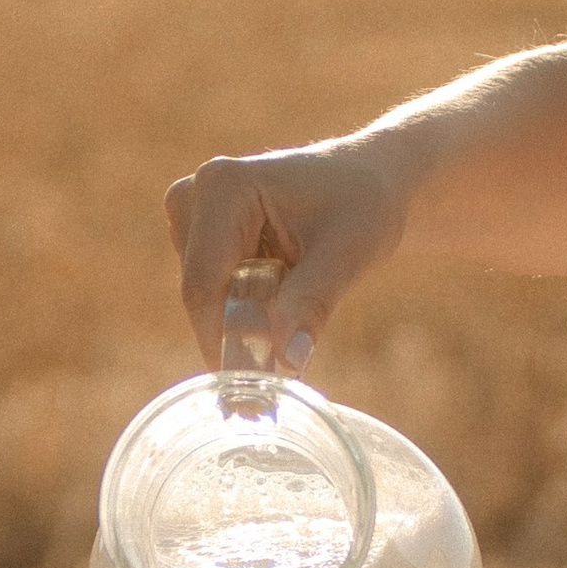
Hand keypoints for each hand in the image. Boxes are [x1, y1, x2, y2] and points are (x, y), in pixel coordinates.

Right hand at [164, 137, 411, 368]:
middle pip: (199, 293)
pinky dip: (242, 309)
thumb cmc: (365, 202)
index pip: (203, 283)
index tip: (250, 388)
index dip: (222, 340)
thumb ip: (313, 302)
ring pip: (204, 296)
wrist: (373, 178)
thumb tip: (288, 360)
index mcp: (225, 187)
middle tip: (277, 375)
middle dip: (233, 334)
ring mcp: (193, 211)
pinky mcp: (200, 232)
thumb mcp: (349, 251)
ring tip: (292, 321)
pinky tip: (280, 307)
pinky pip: (212, 290)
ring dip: (241, 321)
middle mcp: (196, 193)